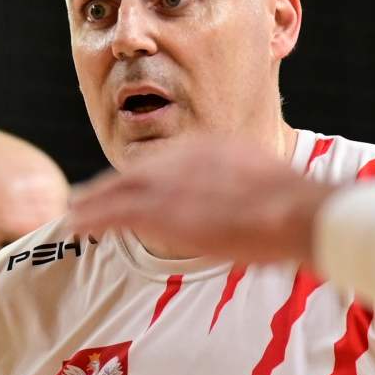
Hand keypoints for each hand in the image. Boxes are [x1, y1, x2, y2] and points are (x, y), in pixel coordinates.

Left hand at [66, 139, 329, 265]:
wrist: (300, 211)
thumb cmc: (297, 206)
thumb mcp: (268, 180)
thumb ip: (245, 185)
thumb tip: (250, 202)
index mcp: (210, 148)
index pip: (164, 162)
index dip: (142, 177)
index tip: (126, 187)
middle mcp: (185, 159)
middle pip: (136, 172)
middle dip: (109, 187)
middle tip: (84, 197)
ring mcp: (172, 184)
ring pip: (119, 191)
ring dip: (93, 203)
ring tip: (74, 215)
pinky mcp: (162, 210)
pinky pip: (117, 213)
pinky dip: (94, 218)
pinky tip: (77, 227)